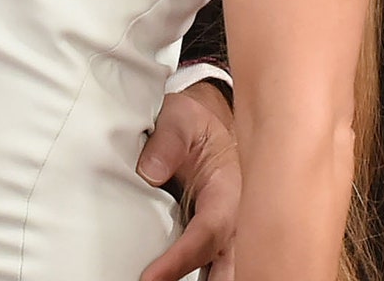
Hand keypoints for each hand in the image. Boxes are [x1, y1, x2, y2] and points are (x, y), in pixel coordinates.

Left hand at [137, 83, 239, 280]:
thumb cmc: (196, 123)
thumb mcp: (181, 118)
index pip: (207, 234)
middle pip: (228, 268)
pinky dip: (199, 276)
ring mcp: (227, 233)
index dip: (180, 260)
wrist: (212, 121)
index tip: (151, 278)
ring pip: (226, 271)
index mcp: (229, 192)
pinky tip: (168, 279)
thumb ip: (166, 142)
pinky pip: (212, 266)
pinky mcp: (214, 240)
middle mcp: (235, 219)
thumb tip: (149, 173)